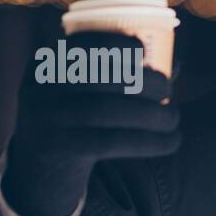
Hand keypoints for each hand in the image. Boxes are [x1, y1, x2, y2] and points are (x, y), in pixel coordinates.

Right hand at [1, 31, 180, 215]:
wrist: (40, 172)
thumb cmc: (77, 123)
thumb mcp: (83, 96)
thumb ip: (119, 77)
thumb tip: (175, 63)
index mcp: (45, 67)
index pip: (79, 46)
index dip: (113, 43)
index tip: (143, 50)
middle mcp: (40, 89)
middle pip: (98, 78)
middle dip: (141, 79)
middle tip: (169, 89)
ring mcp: (47, 119)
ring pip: (106, 110)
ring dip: (150, 113)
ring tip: (174, 118)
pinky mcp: (60, 150)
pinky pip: (111, 142)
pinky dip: (149, 141)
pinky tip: (172, 142)